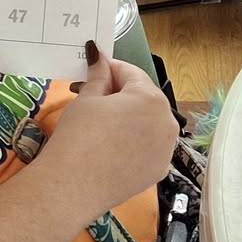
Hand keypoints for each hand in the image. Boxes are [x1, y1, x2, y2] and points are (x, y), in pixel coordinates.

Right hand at [35, 42, 179, 221]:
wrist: (74, 186)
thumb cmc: (79, 136)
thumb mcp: (86, 99)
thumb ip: (98, 75)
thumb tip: (98, 55)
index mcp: (151, 98)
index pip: (131, 72)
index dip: (109, 68)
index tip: (92, 70)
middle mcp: (168, 122)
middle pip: (143, 98)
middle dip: (119, 94)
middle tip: (89, 98)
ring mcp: (166, 150)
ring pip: (148, 123)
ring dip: (129, 118)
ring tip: (99, 124)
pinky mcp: (158, 171)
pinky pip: (148, 147)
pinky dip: (134, 142)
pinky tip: (110, 146)